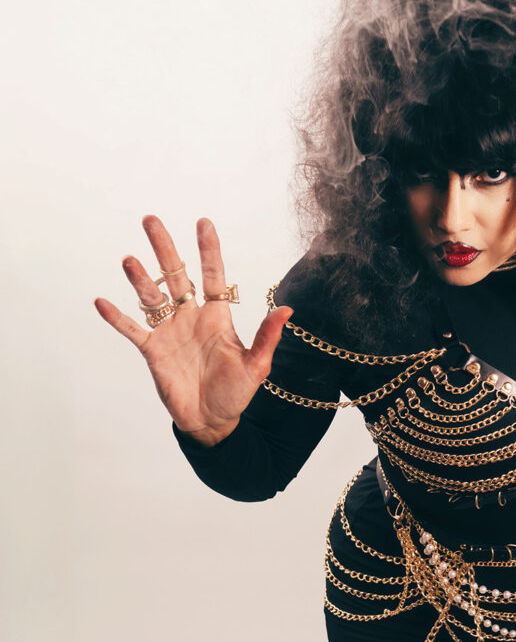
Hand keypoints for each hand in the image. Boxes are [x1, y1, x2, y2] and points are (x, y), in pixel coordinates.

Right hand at [95, 216, 291, 444]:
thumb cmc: (236, 393)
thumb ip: (267, 337)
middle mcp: (191, 317)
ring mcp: (170, 332)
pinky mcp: (153, 350)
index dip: (208, 250)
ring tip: (129, 260)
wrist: (211, 421)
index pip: (212, 276)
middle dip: (164, 248)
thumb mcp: (256, 366)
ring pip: (152, 297)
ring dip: (140, 279)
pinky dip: (117, 318)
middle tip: (151, 220)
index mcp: (217, 316)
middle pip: (176, 275)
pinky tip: (102, 302)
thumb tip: (287, 309)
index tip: (203, 223)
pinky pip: (132, 330)